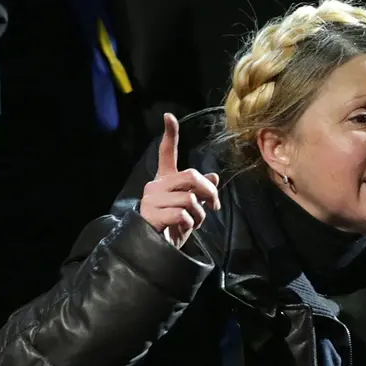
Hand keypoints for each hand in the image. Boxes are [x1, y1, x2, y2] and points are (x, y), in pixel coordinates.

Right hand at [139, 113, 220, 248]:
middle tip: (214, 206)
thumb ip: (200, 192)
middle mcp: (156, 185)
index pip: (166, 153)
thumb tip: (214, 176)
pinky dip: (190, 224)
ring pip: (190, 198)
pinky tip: (183, 228)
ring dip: (200, 215)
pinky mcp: (151, 215)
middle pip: (190, 176)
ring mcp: (152, 200)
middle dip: (209, 191)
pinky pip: (182, 214)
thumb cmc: (173, 227)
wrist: (155, 249)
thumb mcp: (191, 208)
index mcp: (164, 180)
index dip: (169, 135)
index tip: (169, 116)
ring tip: (194, 223)